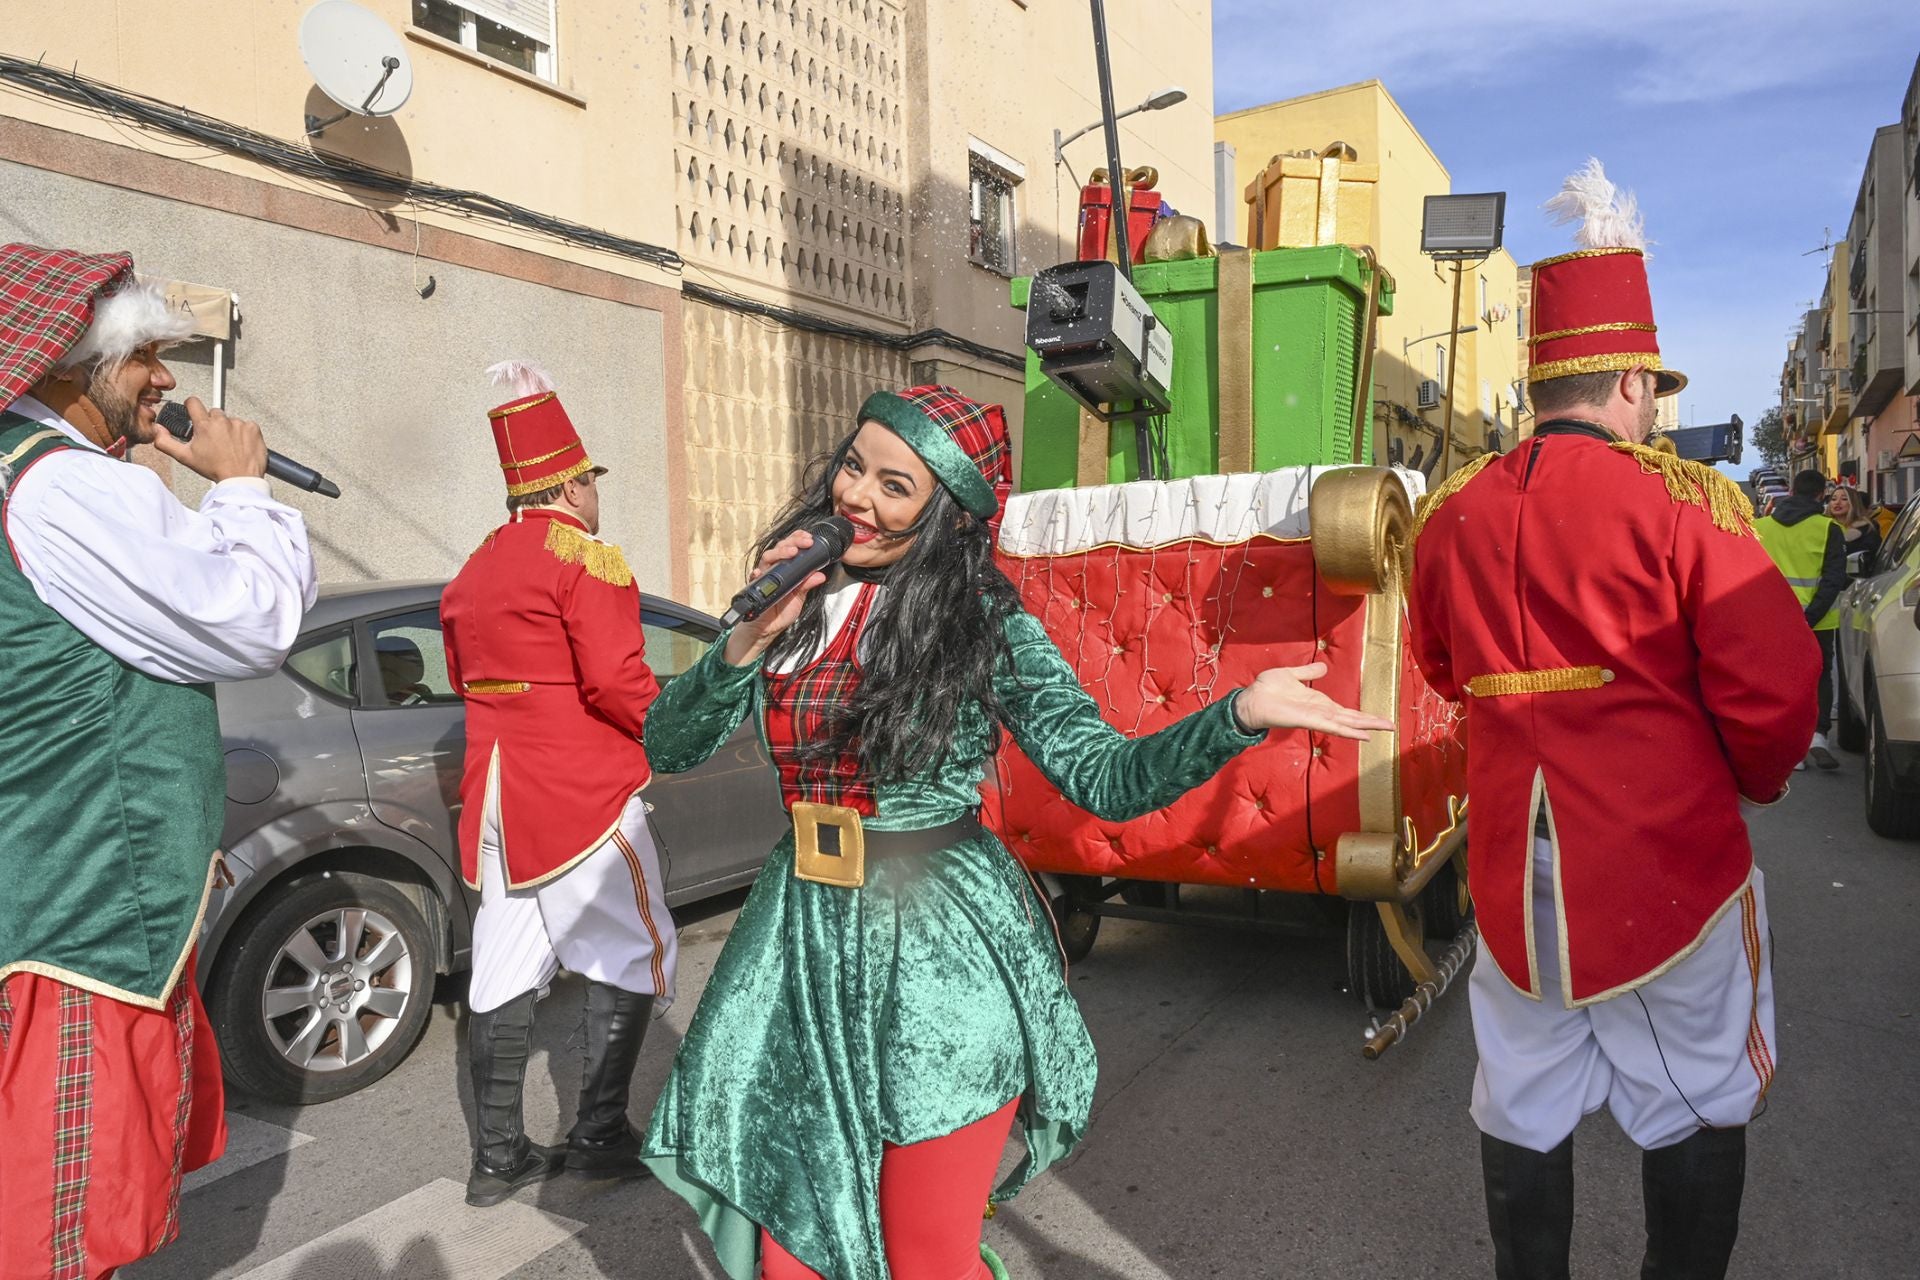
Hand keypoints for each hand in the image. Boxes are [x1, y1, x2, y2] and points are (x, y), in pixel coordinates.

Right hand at [149, 396, 267, 484]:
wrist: (240, 479)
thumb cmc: (215, 469)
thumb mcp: (184, 457)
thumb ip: (166, 443)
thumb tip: (157, 431)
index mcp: (204, 425)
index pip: (193, 402)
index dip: (191, 406)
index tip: (193, 410)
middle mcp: (222, 421)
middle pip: (213, 413)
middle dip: (212, 423)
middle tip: (213, 439)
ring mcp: (239, 424)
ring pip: (230, 420)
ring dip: (228, 429)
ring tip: (228, 446)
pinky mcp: (253, 428)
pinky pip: (246, 425)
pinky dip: (244, 433)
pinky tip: (240, 445)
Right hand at [722, 528, 828, 665]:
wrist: (767, 629)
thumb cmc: (780, 611)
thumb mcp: (799, 598)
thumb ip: (807, 585)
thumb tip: (820, 575)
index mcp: (785, 569)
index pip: (790, 548)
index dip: (798, 539)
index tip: (809, 538)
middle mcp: (774, 570)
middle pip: (779, 548)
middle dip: (792, 542)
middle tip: (805, 542)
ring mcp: (764, 576)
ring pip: (768, 557)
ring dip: (780, 552)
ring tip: (792, 552)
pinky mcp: (755, 587)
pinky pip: (754, 577)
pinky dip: (757, 573)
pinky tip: (761, 572)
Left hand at [1233, 663, 1396, 740]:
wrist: (1250, 699)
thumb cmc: (1267, 689)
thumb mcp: (1291, 675)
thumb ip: (1308, 672)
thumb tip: (1324, 667)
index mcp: (1318, 703)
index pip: (1346, 711)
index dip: (1363, 715)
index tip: (1381, 719)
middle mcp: (1320, 712)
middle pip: (1352, 719)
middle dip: (1372, 722)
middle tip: (1393, 727)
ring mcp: (1316, 717)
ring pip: (1347, 724)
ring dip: (1366, 726)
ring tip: (1386, 729)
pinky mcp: (1308, 720)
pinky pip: (1332, 726)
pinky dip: (1348, 731)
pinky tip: (1362, 735)